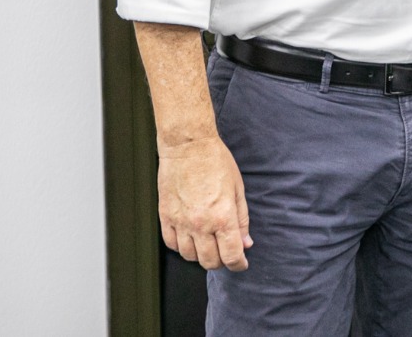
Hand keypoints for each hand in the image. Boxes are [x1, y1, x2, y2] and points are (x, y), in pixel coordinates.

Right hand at [156, 134, 252, 270]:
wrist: (189, 146)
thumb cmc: (216, 161)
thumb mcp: (238, 189)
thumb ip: (242, 220)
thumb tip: (245, 243)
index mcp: (223, 217)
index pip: (232, 256)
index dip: (239, 264)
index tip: (241, 263)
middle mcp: (201, 224)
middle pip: (210, 261)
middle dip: (221, 261)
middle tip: (225, 252)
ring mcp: (181, 222)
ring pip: (189, 256)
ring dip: (201, 255)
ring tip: (207, 244)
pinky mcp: (166, 216)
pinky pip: (171, 244)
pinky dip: (181, 246)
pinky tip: (189, 238)